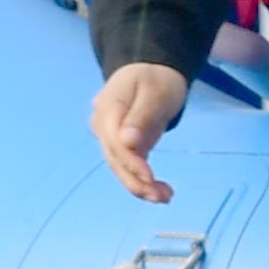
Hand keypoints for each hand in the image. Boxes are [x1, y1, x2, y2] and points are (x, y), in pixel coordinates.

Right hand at [90, 63, 191, 203]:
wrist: (152, 71)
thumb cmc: (156, 78)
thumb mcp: (155, 91)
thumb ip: (142, 116)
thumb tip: (127, 142)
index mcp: (107, 108)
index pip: (115, 142)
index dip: (131, 162)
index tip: (150, 177)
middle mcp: (103, 126)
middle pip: (115, 159)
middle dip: (136, 181)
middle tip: (162, 197)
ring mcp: (110, 137)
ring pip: (121, 167)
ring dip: (140, 186)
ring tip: (166, 197)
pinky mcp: (122, 146)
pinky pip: (129, 166)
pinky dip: (143, 181)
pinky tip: (161, 192)